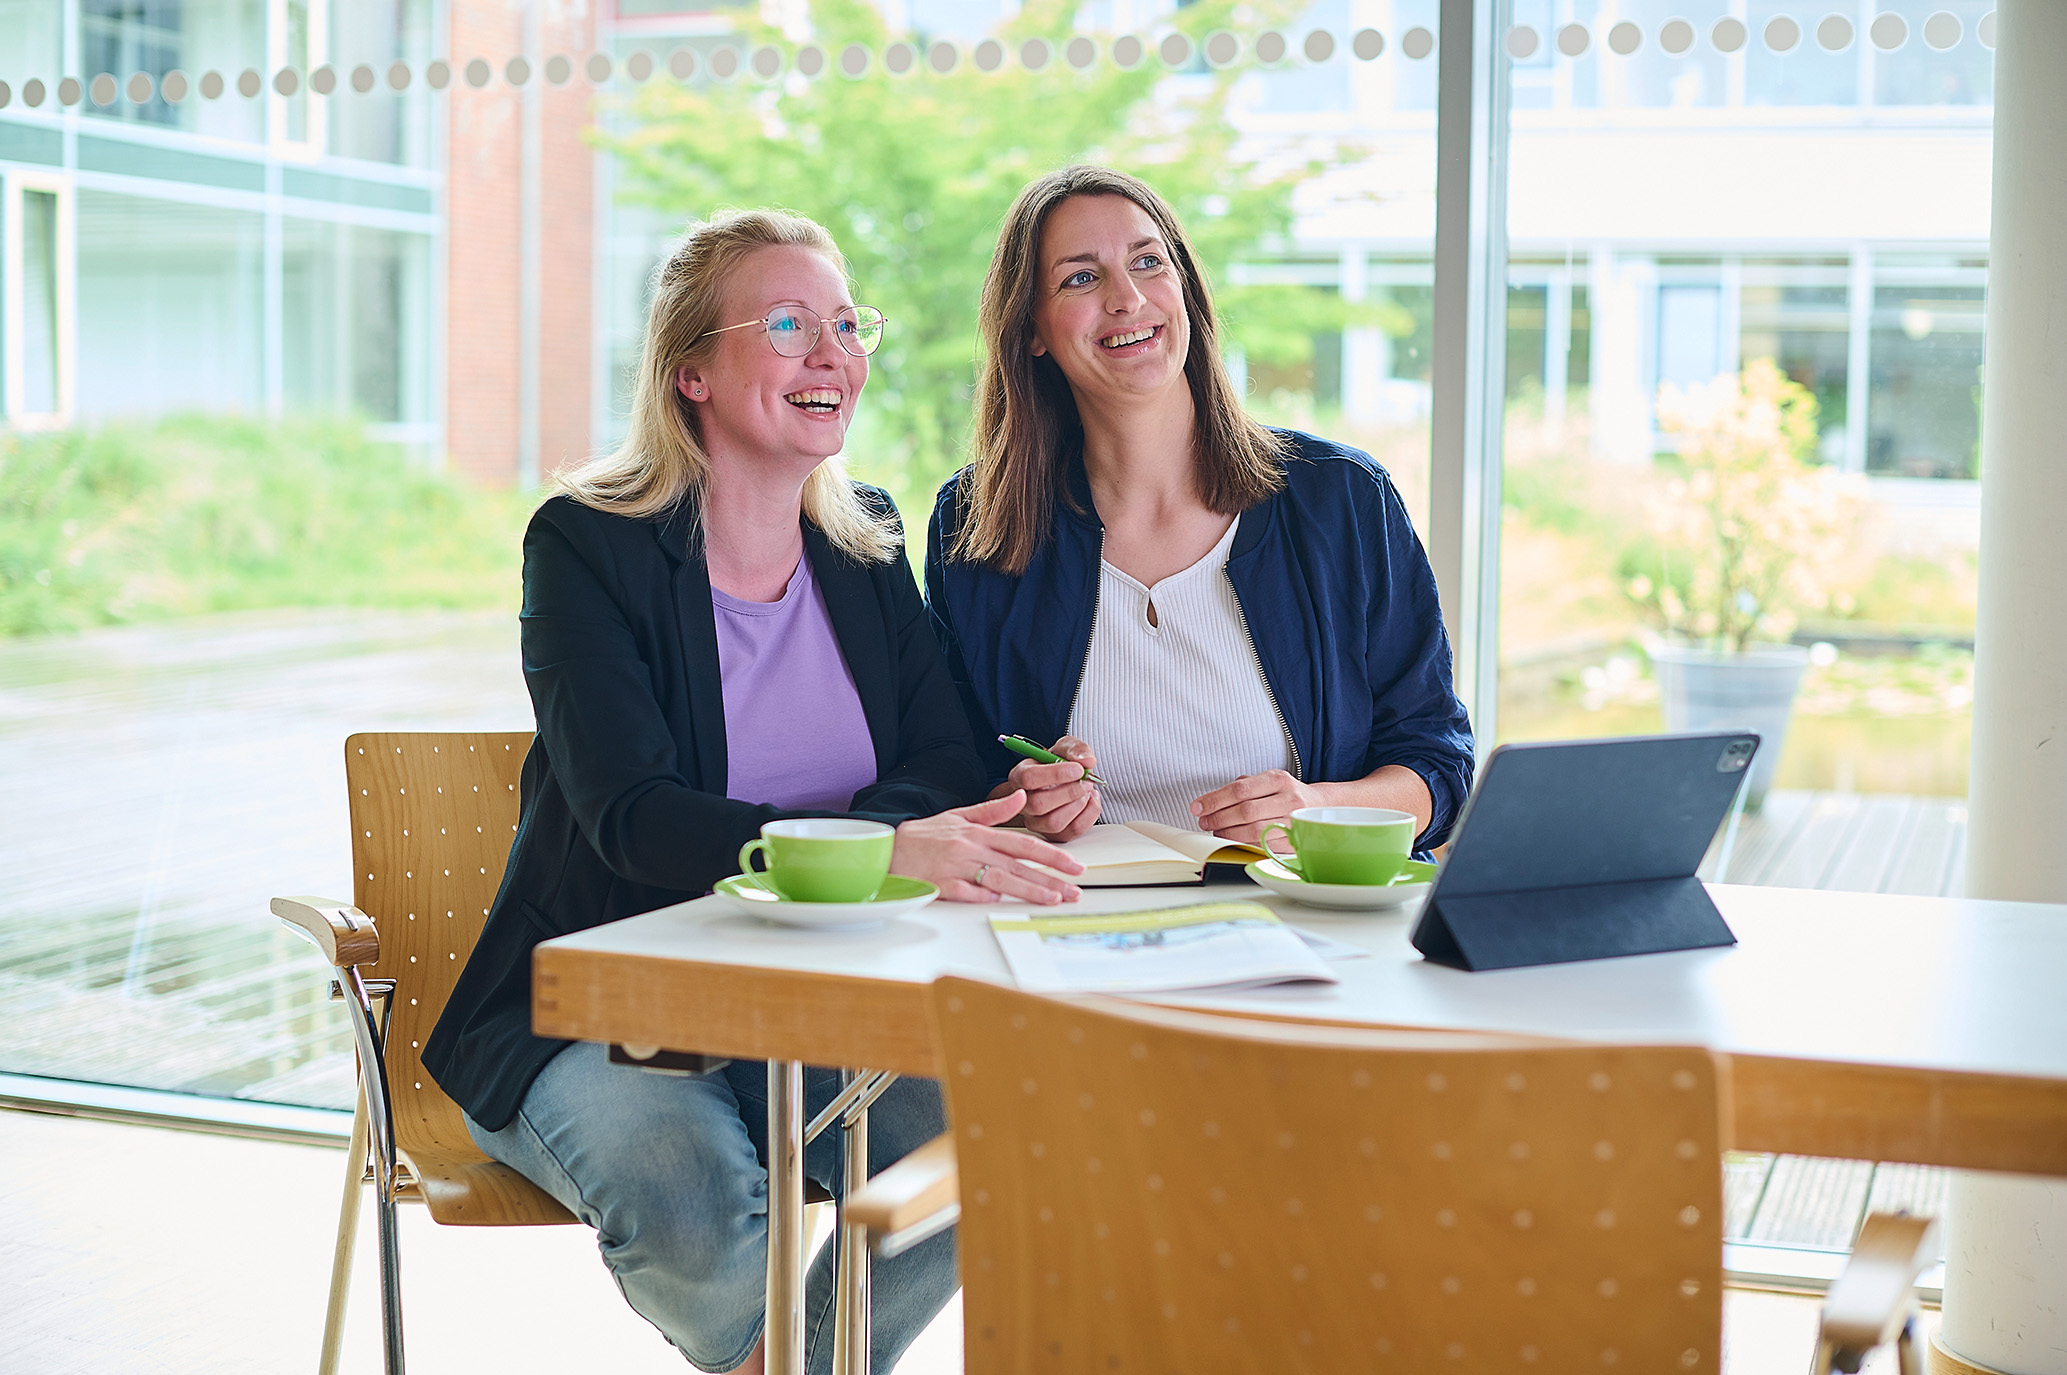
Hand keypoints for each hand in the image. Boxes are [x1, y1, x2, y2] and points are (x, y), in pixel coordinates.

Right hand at [892, 792, 1084, 903]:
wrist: (888, 848)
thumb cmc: (925, 836)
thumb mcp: (960, 816)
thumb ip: (993, 810)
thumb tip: (1022, 796)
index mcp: (979, 833)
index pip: (1023, 844)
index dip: (1052, 856)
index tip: (1074, 866)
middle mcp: (971, 849)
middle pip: (1018, 864)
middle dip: (1050, 879)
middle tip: (1074, 890)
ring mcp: (956, 867)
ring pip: (999, 878)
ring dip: (1027, 889)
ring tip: (1052, 898)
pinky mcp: (941, 885)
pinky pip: (966, 891)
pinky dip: (982, 894)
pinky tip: (1000, 899)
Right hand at [993, 736, 1101, 842]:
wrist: (1065, 779)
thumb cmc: (1059, 764)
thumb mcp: (1065, 748)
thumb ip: (1076, 749)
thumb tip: (1087, 761)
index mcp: (1019, 776)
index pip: (1029, 778)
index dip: (1056, 774)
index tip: (1078, 769)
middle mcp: (1023, 802)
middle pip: (1038, 804)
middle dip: (1069, 793)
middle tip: (1087, 781)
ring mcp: (1036, 821)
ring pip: (1054, 822)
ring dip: (1078, 805)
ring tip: (1088, 790)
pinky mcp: (1053, 834)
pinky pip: (1071, 831)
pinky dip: (1088, 815)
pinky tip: (1091, 800)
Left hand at [1190, 770, 1323, 844]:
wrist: (1320, 806)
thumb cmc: (1285, 793)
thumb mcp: (1266, 781)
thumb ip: (1240, 787)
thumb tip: (1208, 803)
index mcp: (1278, 779)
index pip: (1240, 789)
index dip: (1214, 800)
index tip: (1197, 807)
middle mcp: (1289, 799)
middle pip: (1246, 811)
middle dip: (1219, 818)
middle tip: (1205, 821)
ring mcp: (1294, 821)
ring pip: (1254, 831)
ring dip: (1229, 833)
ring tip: (1217, 830)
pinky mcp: (1295, 840)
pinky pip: (1263, 844)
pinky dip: (1244, 843)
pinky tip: (1234, 839)